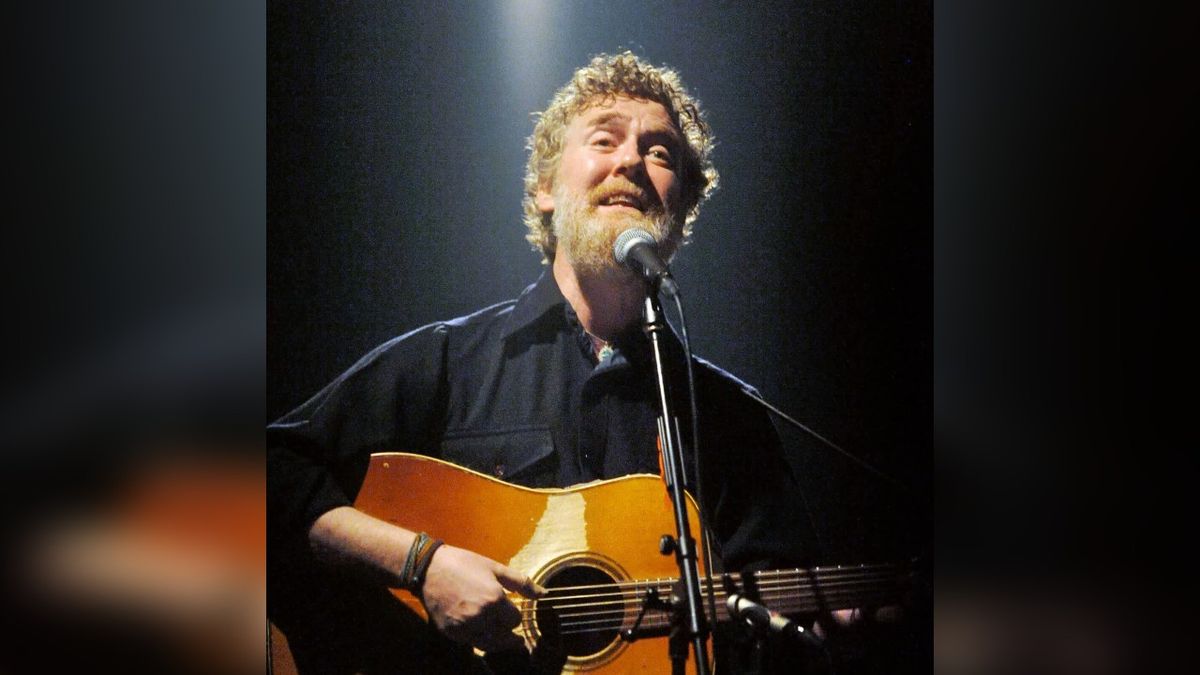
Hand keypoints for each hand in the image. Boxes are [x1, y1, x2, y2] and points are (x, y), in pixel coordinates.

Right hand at [419, 544, 544, 652]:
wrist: (428, 569)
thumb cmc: (463, 564)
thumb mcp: (494, 567)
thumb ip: (521, 582)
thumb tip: (543, 594)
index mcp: (494, 599)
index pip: (515, 620)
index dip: (515, 616)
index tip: (512, 612)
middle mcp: (481, 617)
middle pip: (505, 637)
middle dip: (510, 633)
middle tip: (515, 636)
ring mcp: (465, 627)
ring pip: (490, 645)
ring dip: (498, 642)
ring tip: (502, 639)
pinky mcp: (451, 633)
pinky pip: (472, 643)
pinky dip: (479, 640)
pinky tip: (481, 633)